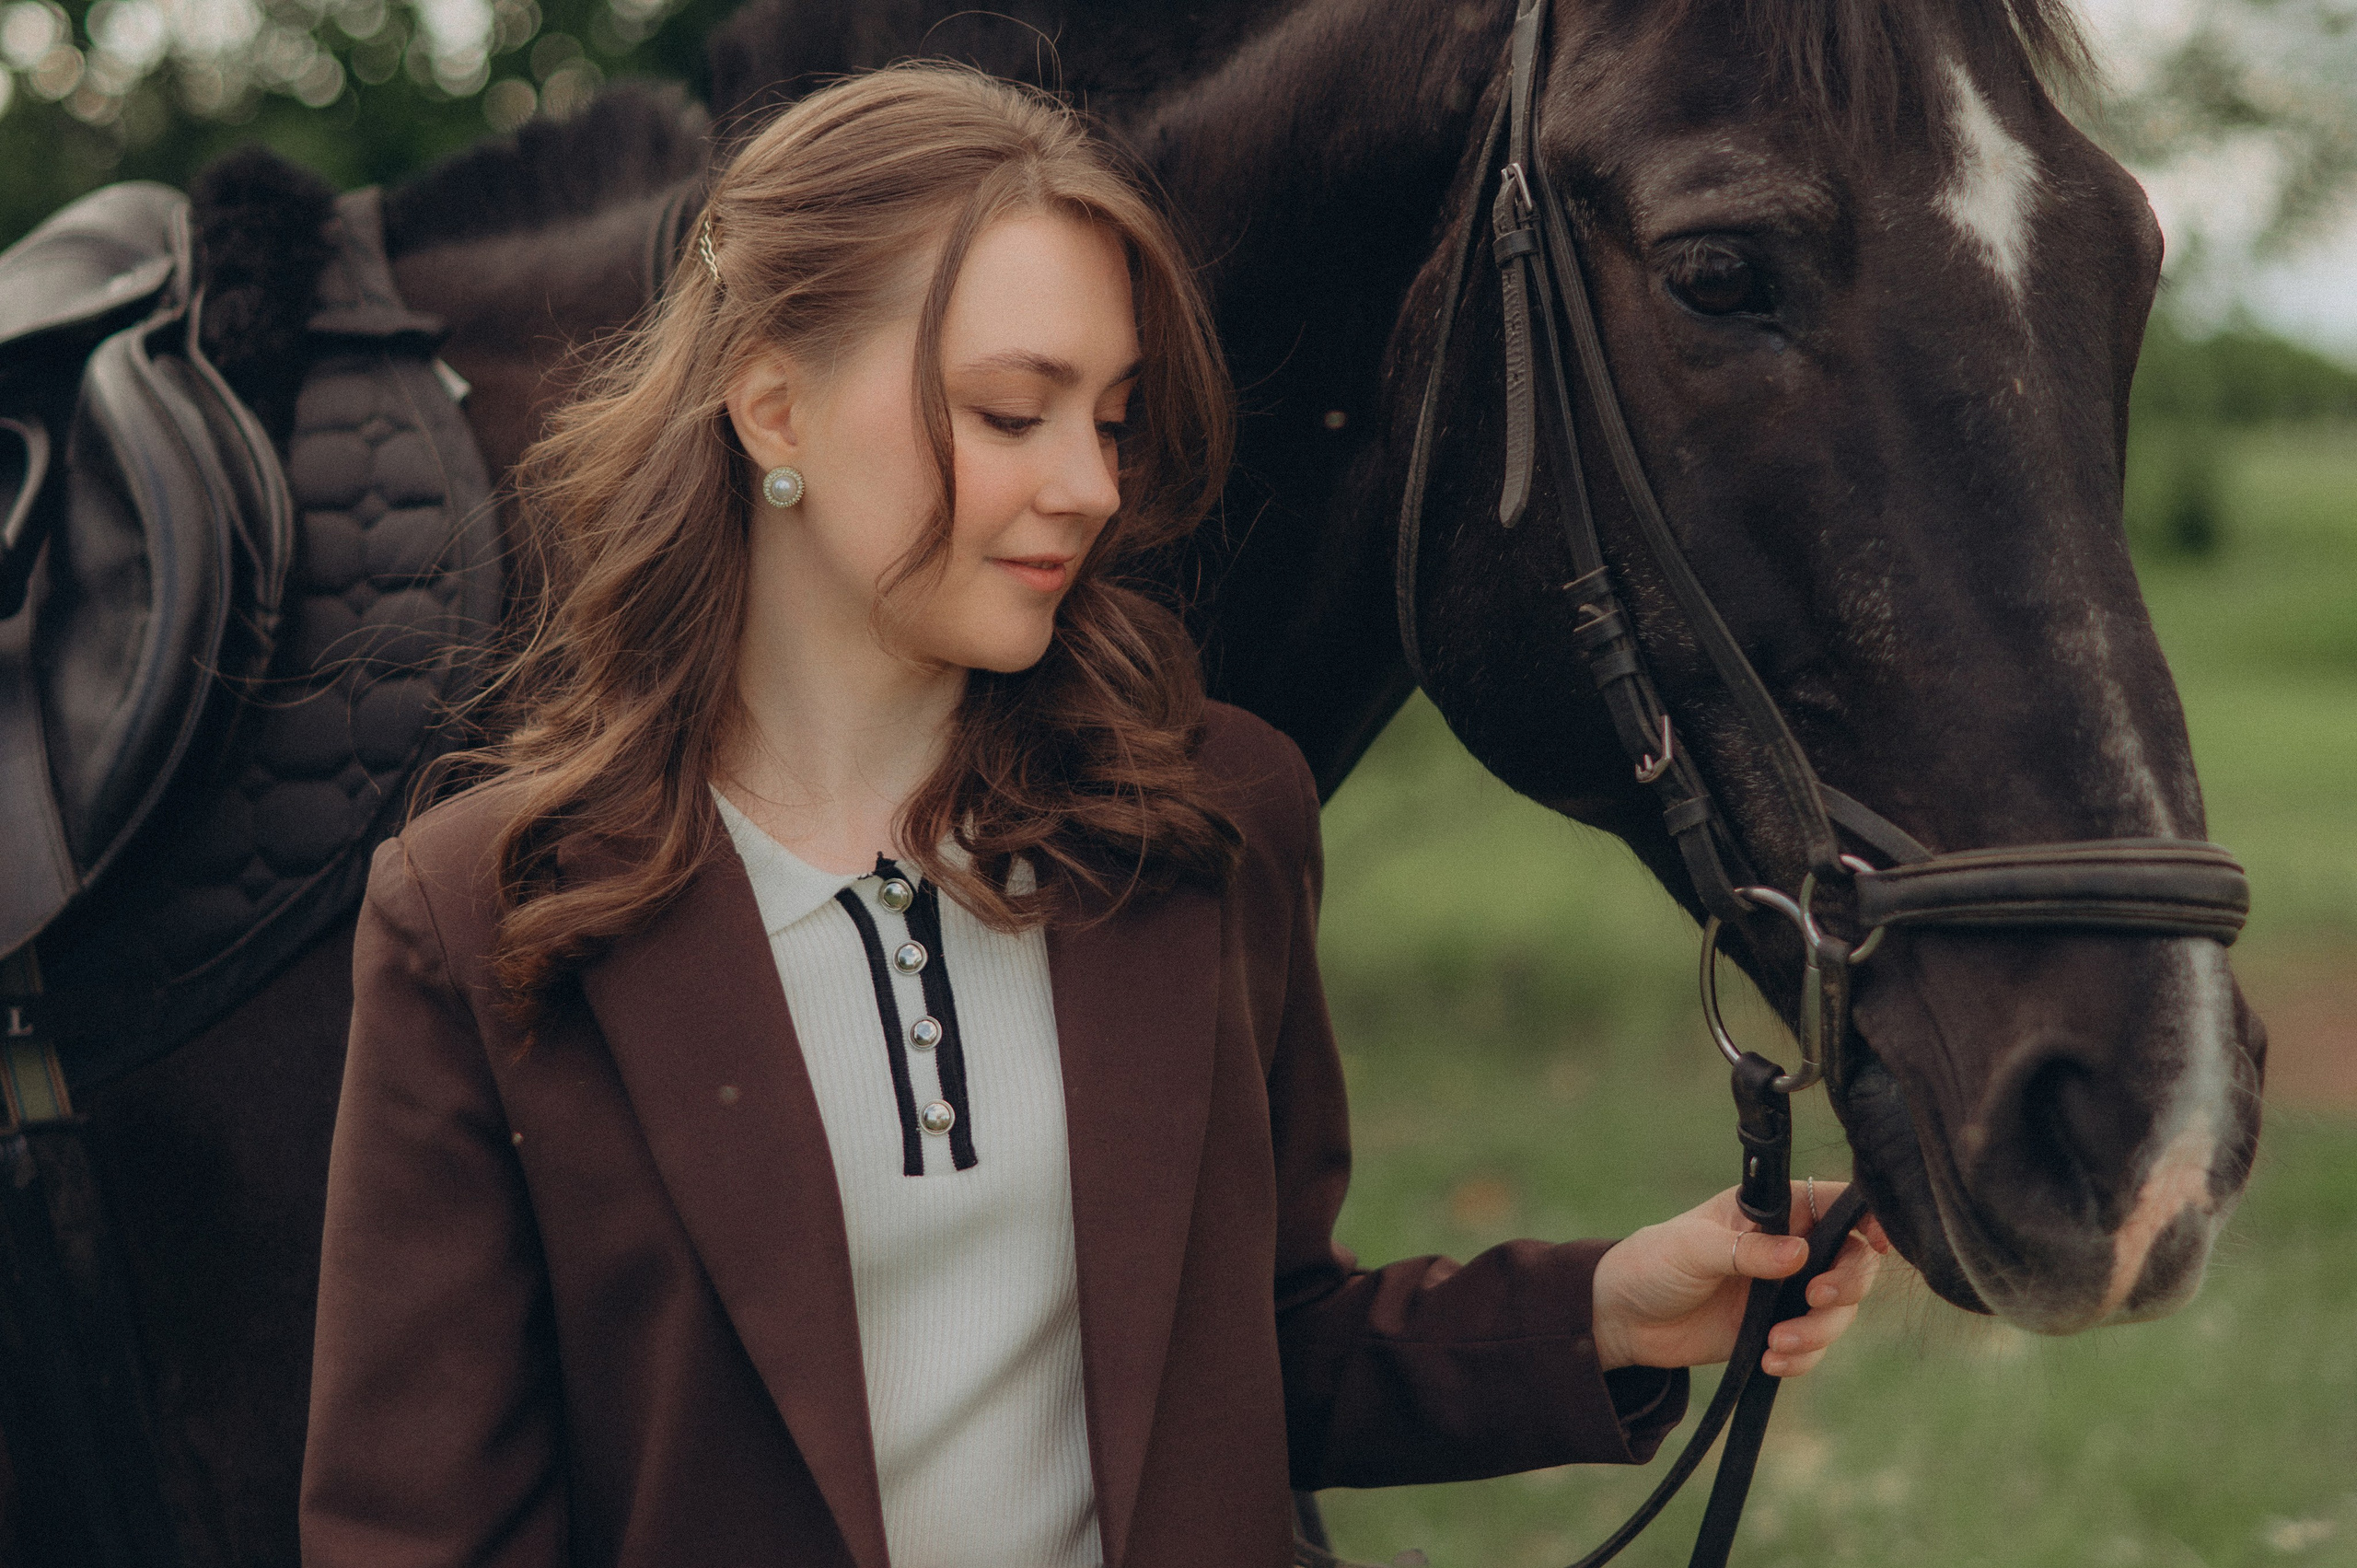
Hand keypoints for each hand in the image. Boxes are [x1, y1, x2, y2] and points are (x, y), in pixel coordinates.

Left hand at [1590, 1181, 1888, 1377]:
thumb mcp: (1693, 1248)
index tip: (1876, 1243)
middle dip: (1847, 1285)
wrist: (1625, 1319)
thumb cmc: (1653, 1263)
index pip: (1835, 1203)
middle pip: (1853, 1262)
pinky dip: (1802, 1358)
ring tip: (1774, 1345)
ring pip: (1839, 1311)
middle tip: (1815, 1301)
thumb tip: (1800, 1253)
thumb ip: (1745, 1250)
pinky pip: (1814, 1346)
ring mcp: (1787, 1291)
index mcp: (1773, 1211)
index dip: (1866, 1218)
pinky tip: (1770, 1361)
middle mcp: (1790, 1248)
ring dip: (1818, 1332)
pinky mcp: (1777, 1329)